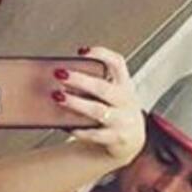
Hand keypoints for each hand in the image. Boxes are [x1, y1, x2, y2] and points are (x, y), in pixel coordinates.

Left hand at [57, 46, 144, 164]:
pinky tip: (65, 125)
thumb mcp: (113, 95)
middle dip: (80, 80)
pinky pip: (94, 134)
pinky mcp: (115, 138)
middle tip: (60, 74)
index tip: (81, 51)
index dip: (101, 54)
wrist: (133, 140)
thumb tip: (60, 77)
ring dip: (76, 103)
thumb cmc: (115, 111)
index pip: (118, 63)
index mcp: (125, 85)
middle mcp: (125, 101)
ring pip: (98, 111)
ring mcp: (122, 121)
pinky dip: (79, 130)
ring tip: (58, 97)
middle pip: (103, 87)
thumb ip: (95, 85)